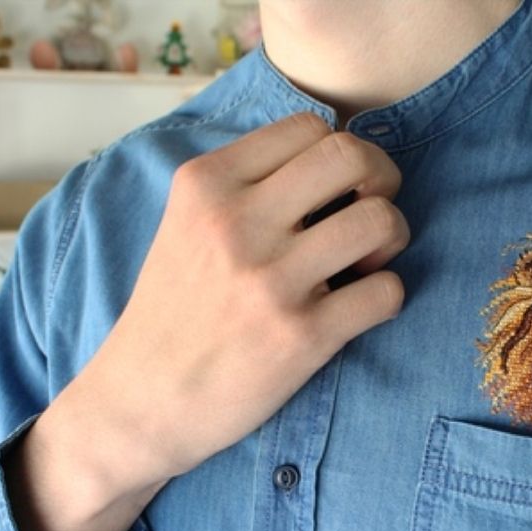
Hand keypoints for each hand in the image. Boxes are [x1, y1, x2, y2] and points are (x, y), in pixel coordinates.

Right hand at [7, 113, 407, 530]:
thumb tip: (335, 160)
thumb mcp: (185, 224)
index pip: (309, 126)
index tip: (337, 186)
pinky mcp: (301, 337)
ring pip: (381, 220)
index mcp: (207, 185)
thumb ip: (246, 185)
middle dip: (382, 179)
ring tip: (368, 261)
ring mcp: (270, 282)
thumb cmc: (173, 313)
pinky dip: (386, 296)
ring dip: (392, 238)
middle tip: (370, 210)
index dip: (340, 151)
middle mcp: (237, 223)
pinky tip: (359, 307)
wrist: (140, 402)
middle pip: (352, 157)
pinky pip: (387, 291)